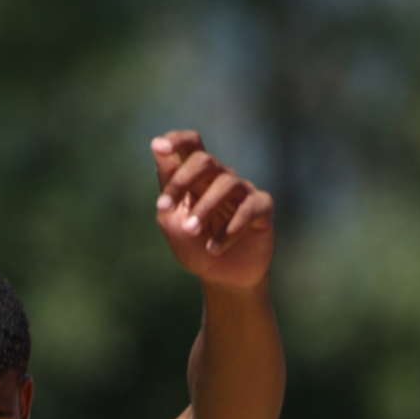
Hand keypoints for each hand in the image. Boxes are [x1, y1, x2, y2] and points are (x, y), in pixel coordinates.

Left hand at [150, 132, 273, 287]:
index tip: (159, 146)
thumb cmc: (195, 247)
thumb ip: (167, 191)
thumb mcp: (173, 224)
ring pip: (226, 183)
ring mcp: (243, 191)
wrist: (222, 278)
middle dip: (182, 180)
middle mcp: (221, 178)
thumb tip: (157, 147)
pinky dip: (229, 230)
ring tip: (190, 232)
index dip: (177, 140)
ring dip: (204, 208)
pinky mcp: (262, 207)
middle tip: (165, 207)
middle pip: (205, 160)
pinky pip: (248, 209)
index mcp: (197, 178)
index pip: (191, 145)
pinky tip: (213, 249)